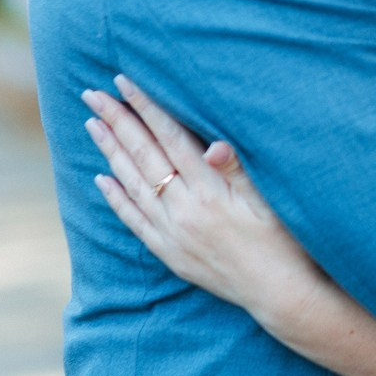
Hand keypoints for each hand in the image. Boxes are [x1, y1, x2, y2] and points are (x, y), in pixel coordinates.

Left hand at [82, 76, 325, 319]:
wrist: (279, 293)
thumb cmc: (283, 241)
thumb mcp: (269, 200)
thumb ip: (238, 171)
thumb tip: (214, 145)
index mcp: (210, 191)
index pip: (170, 139)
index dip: (147, 108)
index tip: (125, 83)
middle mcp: (184, 211)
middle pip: (144, 156)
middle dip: (118, 122)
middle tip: (93, 94)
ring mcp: (172, 234)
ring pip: (132, 184)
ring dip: (110, 152)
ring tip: (92, 125)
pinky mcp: (170, 253)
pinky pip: (134, 221)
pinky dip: (116, 198)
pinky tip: (102, 179)